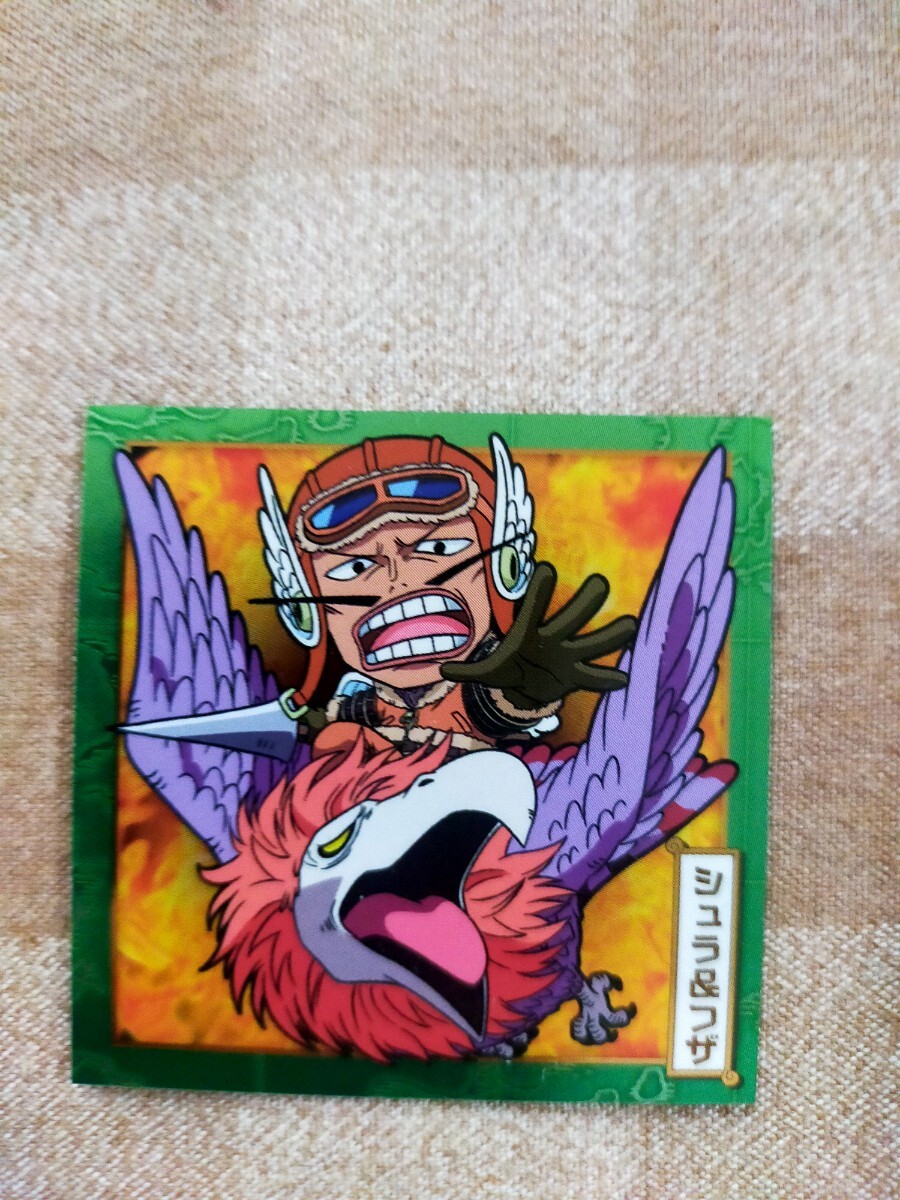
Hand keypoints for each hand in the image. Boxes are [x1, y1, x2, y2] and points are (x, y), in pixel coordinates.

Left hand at [441, 563, 636, 708]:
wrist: (527, 686)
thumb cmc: (509, 670)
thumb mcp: (488, 673)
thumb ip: (470, 670)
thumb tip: (443, 669)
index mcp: (529, 633)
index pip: (534, 607)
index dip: (539, 591)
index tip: (545, 569)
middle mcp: (554, 639)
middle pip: (571, 617)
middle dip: (585, 602)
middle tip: (599, 583)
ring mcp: (568, 656)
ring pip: (593, 642)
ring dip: (611, 635)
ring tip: (628, 625)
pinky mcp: (576, 676)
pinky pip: (594, 677)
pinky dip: (607, 679)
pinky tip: (624, 679)